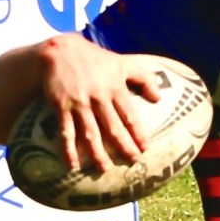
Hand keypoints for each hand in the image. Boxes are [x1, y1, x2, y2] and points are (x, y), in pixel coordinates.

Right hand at [37, 38, 171, 171]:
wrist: (61, 51)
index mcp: (115, 88)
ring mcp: (79, 103)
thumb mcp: (123, 63)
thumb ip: (144, 78)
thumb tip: (158, 98)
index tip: (145, 148)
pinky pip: (66, 132)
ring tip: (104, 169)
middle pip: (113, 128)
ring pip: (90, 133)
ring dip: (97, 153)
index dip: (138, 133)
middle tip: (132, 162)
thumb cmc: (96, 59)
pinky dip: (68, 149)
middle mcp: (99, 98)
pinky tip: (72, 164)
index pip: (130, 116)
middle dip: (123, 147)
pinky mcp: (61, 106)